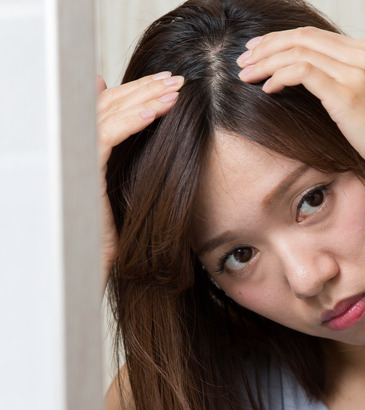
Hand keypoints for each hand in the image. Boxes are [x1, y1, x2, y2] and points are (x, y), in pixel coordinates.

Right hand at [96, 72, 183, 287]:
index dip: (137, 93)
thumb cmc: (113, 233)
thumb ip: (134, 160)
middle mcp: (77, 149)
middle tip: (175, 78)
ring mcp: (76, 158)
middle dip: (144, 89)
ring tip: (174, 90)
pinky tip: (156, 111)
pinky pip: (107, 136)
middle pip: (108, 105)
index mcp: (88, 151)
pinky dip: (131, 120)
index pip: (110, 109)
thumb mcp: (127, 188)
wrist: (90, 264)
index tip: (168, 84)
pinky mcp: (81, 172)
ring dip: (144, 98)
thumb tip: (147, 132)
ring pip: (108, 114)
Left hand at [236, 27, 364, 205]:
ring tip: (246, 74)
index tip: (259, 50)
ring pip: (296, 52)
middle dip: (266, 47)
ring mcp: (355, 72)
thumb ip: (345, 82)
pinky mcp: (347, 93)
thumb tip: (311, 82)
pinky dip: (278, 76)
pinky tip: (267, 89)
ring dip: (265, 62)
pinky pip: (301, 72)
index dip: (280, 40)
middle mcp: (361, 55)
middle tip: (243, 59)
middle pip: (301, 38)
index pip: (312, 35)